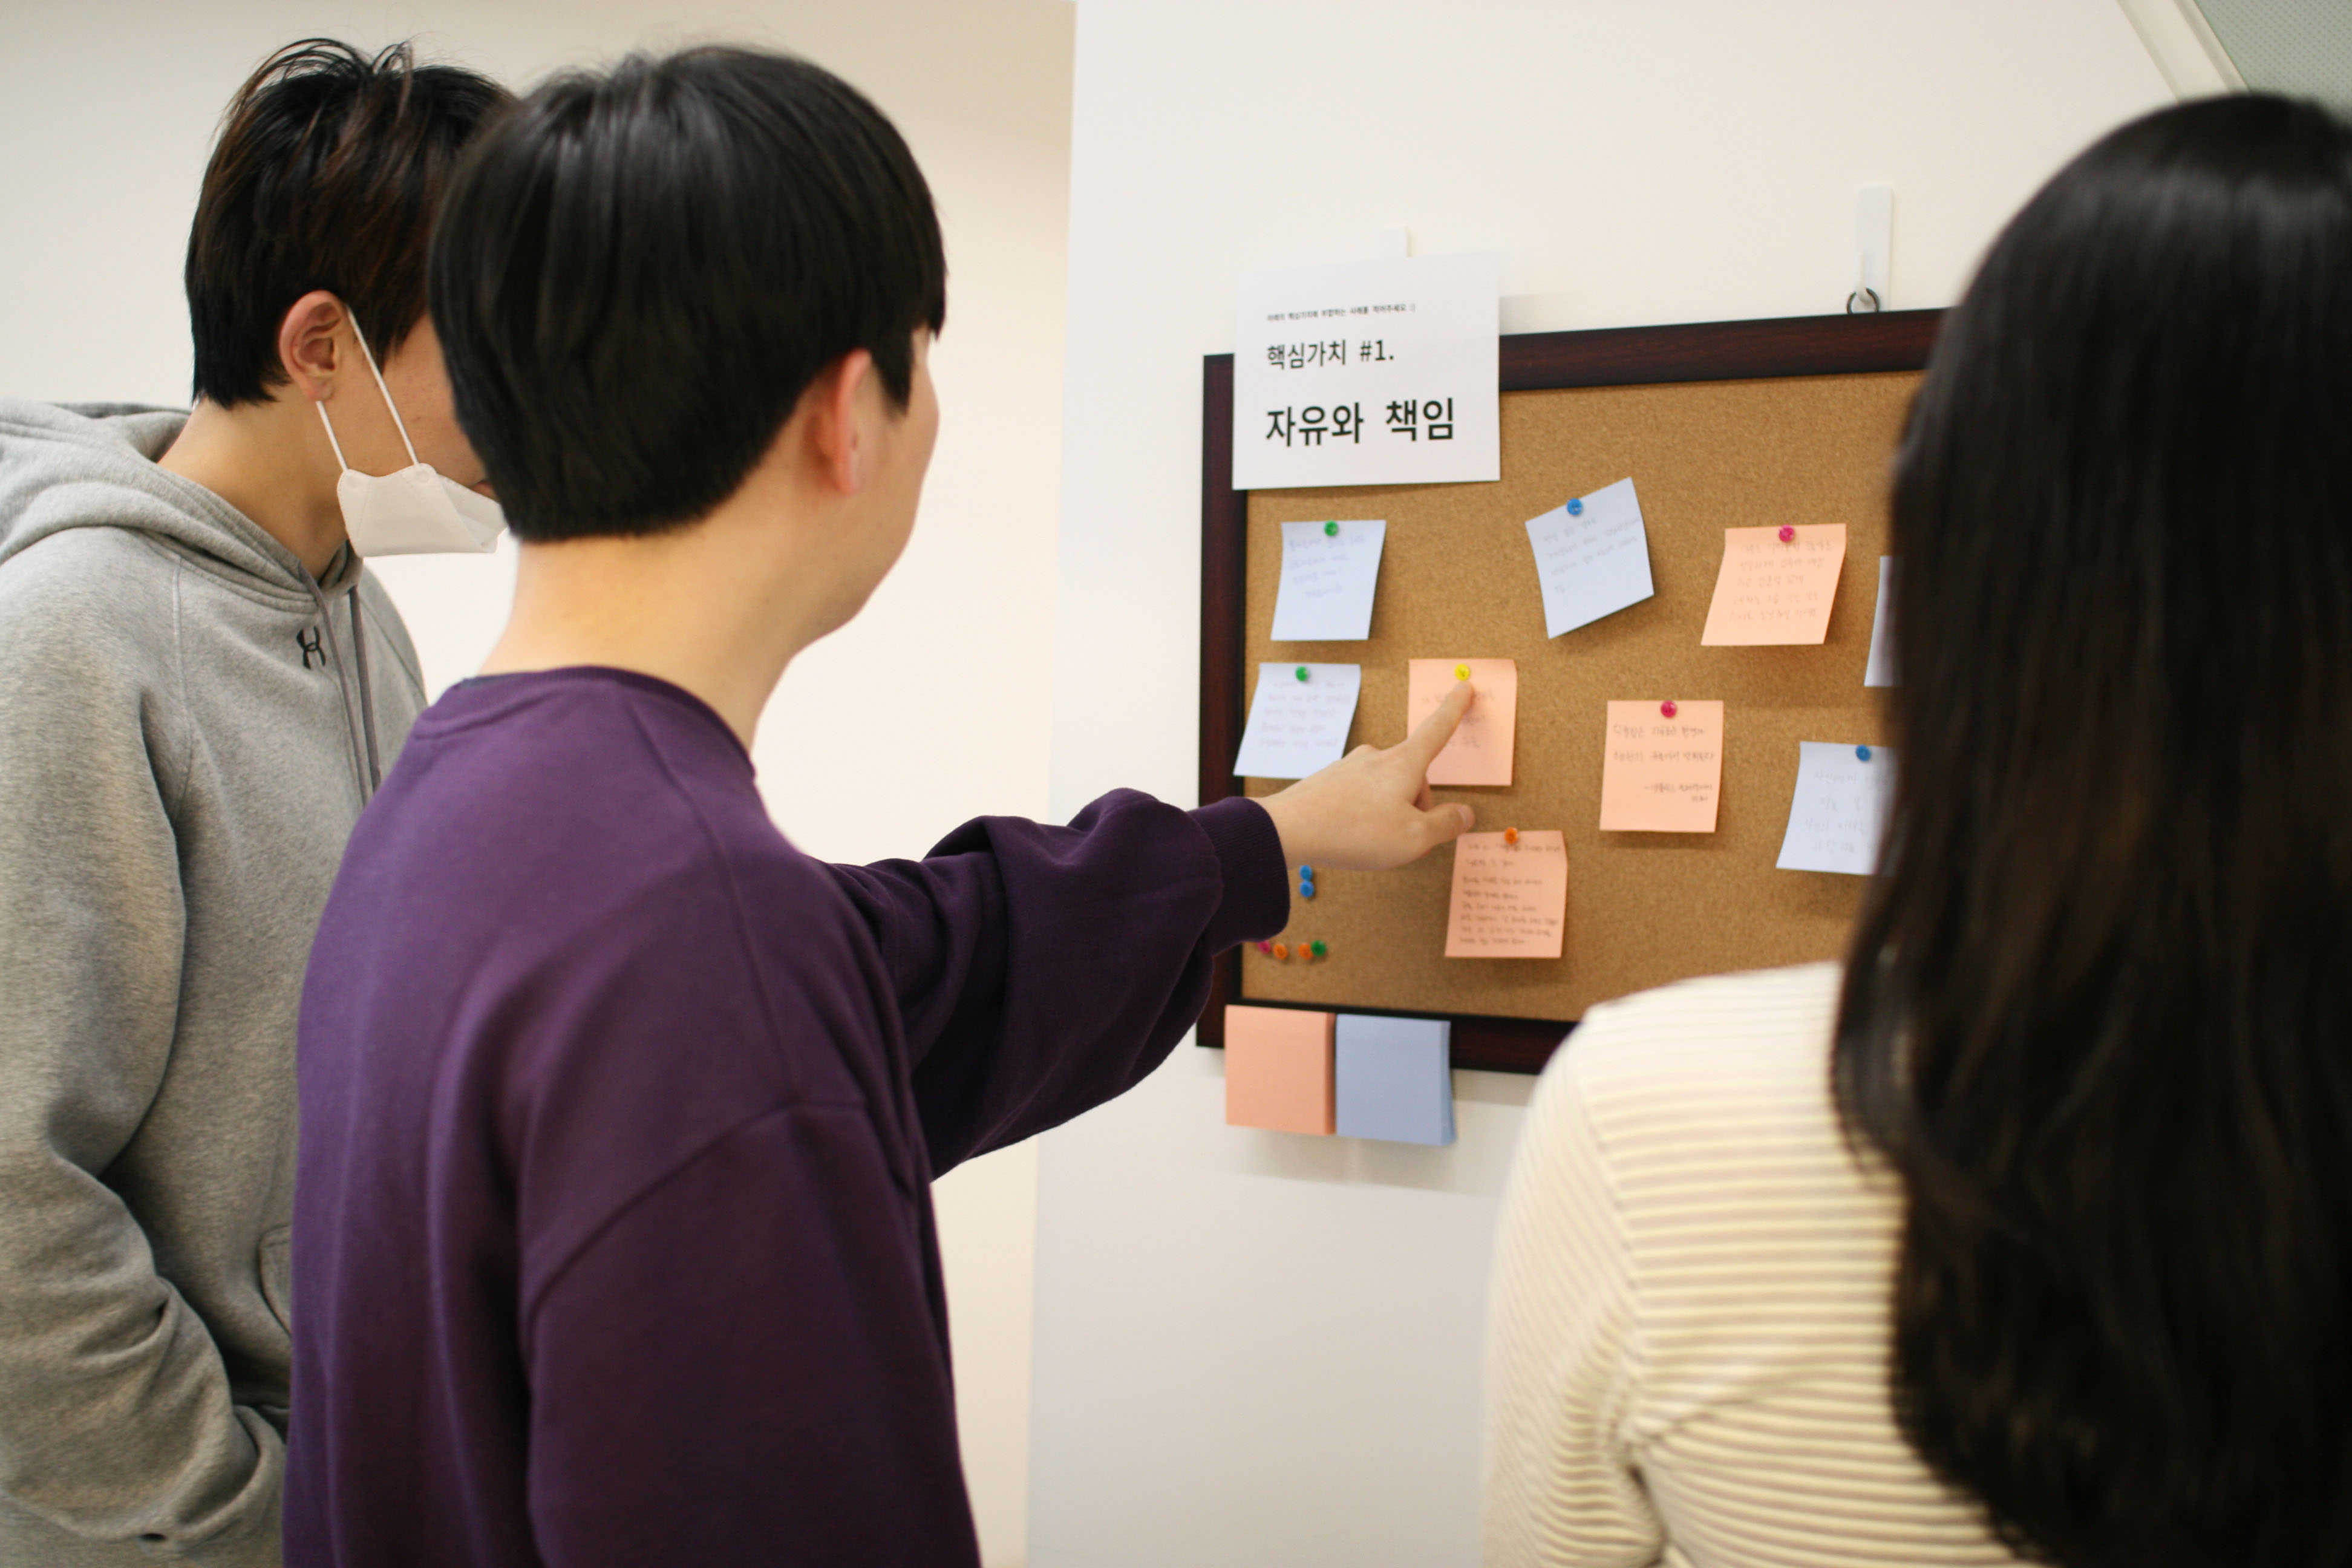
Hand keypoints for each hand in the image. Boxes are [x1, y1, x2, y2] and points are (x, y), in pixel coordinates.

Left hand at [1256, 681, 1475, 871]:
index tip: (1463, 687)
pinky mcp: (1329, 781)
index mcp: (1403, 763)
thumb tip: (1465, 813)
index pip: (1437, 730)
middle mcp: (1376, 758)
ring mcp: (1349, 767)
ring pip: (1386, 789)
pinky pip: (1360, 797)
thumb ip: (1445, 824)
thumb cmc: (1355, 831)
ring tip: (1372, 839)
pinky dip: (1364, 816)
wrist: (1289, 830)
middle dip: (1417, 805)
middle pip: (1412, 775)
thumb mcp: (1414, 837)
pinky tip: (1350, 834)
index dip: (1454, 710)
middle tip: (1403, 837)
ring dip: (1390, 813)